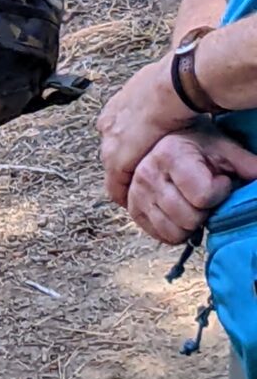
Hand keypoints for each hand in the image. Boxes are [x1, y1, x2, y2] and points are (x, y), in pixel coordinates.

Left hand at [97, 56, 203, 204]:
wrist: (172, 85)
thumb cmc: (174, 81)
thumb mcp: (156, 83)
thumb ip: (153, 94)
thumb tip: (168, 94)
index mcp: (117, 104)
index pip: (111, 128)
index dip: (121, 142)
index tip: (130, 151)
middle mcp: (109, 121)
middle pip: (108, 148)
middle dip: (118, 162)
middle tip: (130, 175)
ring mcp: (112, 140)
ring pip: (111, 166)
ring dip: (120, 179)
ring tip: (130, 192)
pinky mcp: (120, 156)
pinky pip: (117, 180)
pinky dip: (122, 191)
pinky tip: (127, 200)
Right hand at [123, 129, 256, 243]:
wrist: (163, 142)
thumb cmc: (196, 146)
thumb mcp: (223, 147)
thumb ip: (246, 164)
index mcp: (170, 155)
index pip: (202, 196)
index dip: (220, 192)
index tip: (219, 179)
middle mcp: (148, 174)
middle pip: (189, 218)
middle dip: (205, 210)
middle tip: (205, 195)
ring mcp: (137, 194)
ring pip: (175, 231)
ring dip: (191, 222)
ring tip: (192, 203)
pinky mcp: (134, 209)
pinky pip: (162, 236)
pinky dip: (176, 230)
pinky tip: (180, 212)